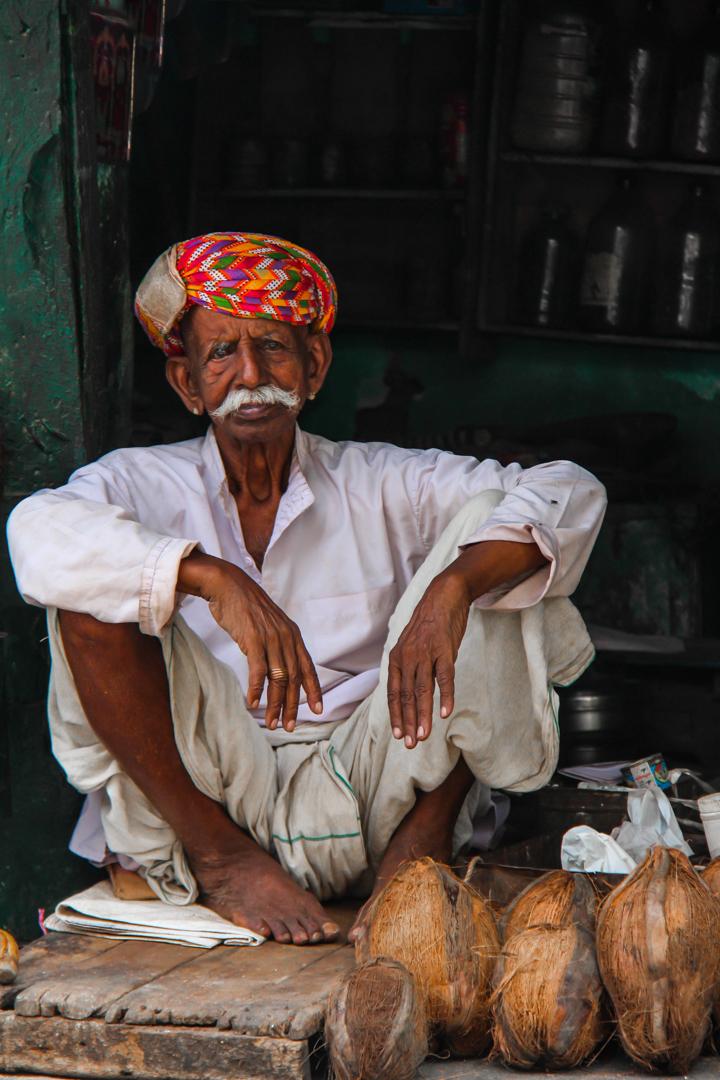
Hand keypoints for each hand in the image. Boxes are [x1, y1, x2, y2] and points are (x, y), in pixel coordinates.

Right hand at [178, 553, 321, 730]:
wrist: (228, 585)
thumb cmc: (246, 607)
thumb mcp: (270, 624)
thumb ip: (278, 643)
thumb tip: (280, 666)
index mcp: (292, 635)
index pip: (308, 667)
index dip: (314, 690)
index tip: (318, 710)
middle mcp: (285, 638)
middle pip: (294, 678)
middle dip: (294, 705)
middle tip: (290, 726)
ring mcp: (270, 638)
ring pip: (278, 678)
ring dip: (276, 704)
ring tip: (272, 722)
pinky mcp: (253, 639)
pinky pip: (258, 670)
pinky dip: (257, 689)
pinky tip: (253, 704)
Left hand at [387, 570, 469, 748]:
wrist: (444, 596)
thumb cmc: (428, 625)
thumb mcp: (411, 645)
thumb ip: (408, 667)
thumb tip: (408, 692)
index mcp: (397, 658)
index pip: (394, 693)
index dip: (396, 715)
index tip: (398, 735)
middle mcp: (407, 657)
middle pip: (406, 696)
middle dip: (407, 722)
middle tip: (409, 744)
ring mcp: (426, 654)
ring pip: (422, 691)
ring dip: (423, 715)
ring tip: (423, 736)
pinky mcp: (445, 650)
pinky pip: (445, 677)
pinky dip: (445, 696)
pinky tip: (444, 713)